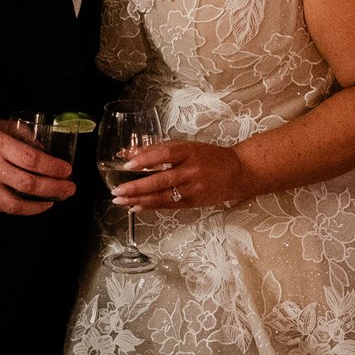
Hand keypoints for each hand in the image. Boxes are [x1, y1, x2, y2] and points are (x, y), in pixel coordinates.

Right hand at [0, 114, 75, 215]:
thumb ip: (15, 133)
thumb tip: (39, 146)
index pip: (33, 160)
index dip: (54, 168)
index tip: (68, 169)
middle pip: (31, 184)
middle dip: (56, 188)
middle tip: (70, 188)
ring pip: (16, 204)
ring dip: (40, 206)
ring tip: (54, 202)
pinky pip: (0, 209)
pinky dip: (19, 209)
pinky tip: (30, 206)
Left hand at [110, 139, 247, 211]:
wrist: (237, 172)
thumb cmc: (209, 157)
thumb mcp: (187, 147)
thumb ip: (161, 150)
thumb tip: (131, 153)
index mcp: (189, 151)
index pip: (165, 154)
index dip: (146, 159)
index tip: (127, 164)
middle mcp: (191, 170)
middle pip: (160, 180)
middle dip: (136, 187)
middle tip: (117, 191)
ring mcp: (193, 188)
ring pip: (162, 196)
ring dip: (139, 200)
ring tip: (121, 201)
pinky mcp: (194, 202)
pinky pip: (169, 205)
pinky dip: (151, 206)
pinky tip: (136, 207)